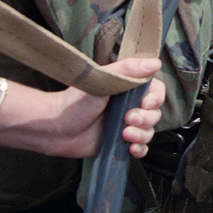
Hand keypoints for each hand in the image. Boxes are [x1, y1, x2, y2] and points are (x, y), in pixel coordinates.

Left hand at [45, 57, 162, 158]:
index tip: (145, 104)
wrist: (56, 129)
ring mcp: (126, 125)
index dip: (156, 99)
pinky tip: (130, 148)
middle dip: (146, 119)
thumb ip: (128, 70)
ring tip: (124, 134)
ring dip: (142, 134)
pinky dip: (140, 149)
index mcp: (129, 89)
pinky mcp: (121, 143)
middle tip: (128, 119)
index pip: (156, 91)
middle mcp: (130, 106)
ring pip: (149, 131)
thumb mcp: (103, 80)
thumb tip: (155, 62)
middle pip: (155, 113)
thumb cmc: (75, 102)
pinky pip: (141, 148)